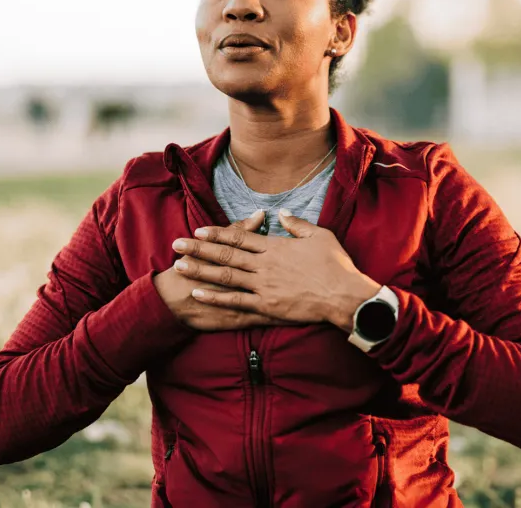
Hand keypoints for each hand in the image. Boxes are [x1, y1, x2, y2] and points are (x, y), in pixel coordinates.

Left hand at [171, 209, 381, 330]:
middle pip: (225, 254)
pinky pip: (235, 301)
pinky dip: (215, 297)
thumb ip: (296, 224)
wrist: (345, 295)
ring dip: (200, 270)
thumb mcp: (319, 236)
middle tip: (176, 244)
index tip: (199, 230)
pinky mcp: (266, 306)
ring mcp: (263, 286)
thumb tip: (281, 213)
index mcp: (275, 246)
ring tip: (179, 266)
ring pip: (225, 275)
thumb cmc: (335, 265)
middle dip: (198, 248)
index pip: (239, 237)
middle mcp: (264, 264)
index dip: (217, 233)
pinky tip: (197, 293)